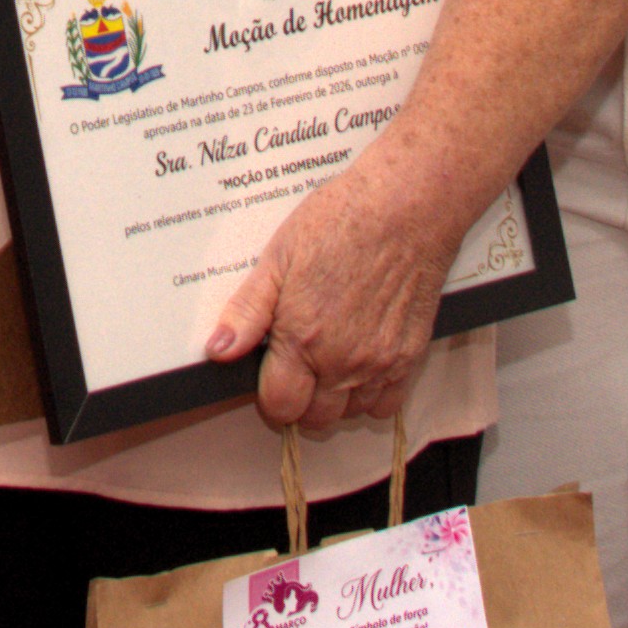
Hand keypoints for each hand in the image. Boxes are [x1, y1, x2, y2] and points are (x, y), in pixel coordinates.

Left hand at [199, 156, 456, 434]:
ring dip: (336, 398)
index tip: (271, 371)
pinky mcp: (409, 356)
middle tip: (298, 365)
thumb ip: (248, 312)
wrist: (406, 208)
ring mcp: (379, 363)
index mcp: (303, 339)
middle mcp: (342, 361)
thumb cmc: (342, 222)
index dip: (270, 394)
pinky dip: (372, 394)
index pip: (280, 406)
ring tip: (329, 360)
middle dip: (300, 400)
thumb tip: (219, 350)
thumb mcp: (279, 258)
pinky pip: (387, 404)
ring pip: (350, 414)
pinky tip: (361, 363)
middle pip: (314, 419)